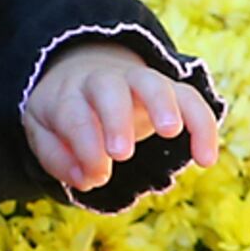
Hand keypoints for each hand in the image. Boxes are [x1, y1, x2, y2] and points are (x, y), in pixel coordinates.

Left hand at [24, 41, 221, 192]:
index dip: (84, 147)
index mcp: (67, 94)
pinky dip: (202, 125)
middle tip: (122, 154)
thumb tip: (88, 179)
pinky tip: (206, 160)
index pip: (73, 115)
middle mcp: (103, 81)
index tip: (96, 176)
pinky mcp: (168, 90)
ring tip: (171, 133)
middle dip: (116, 120)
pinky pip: (190, 99)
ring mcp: (137, 82)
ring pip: (154, 83)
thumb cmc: (62, 113)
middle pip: (110, 89)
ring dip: (164, 106)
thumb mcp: (43, 133)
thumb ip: (57, 158)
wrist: (82, 71)